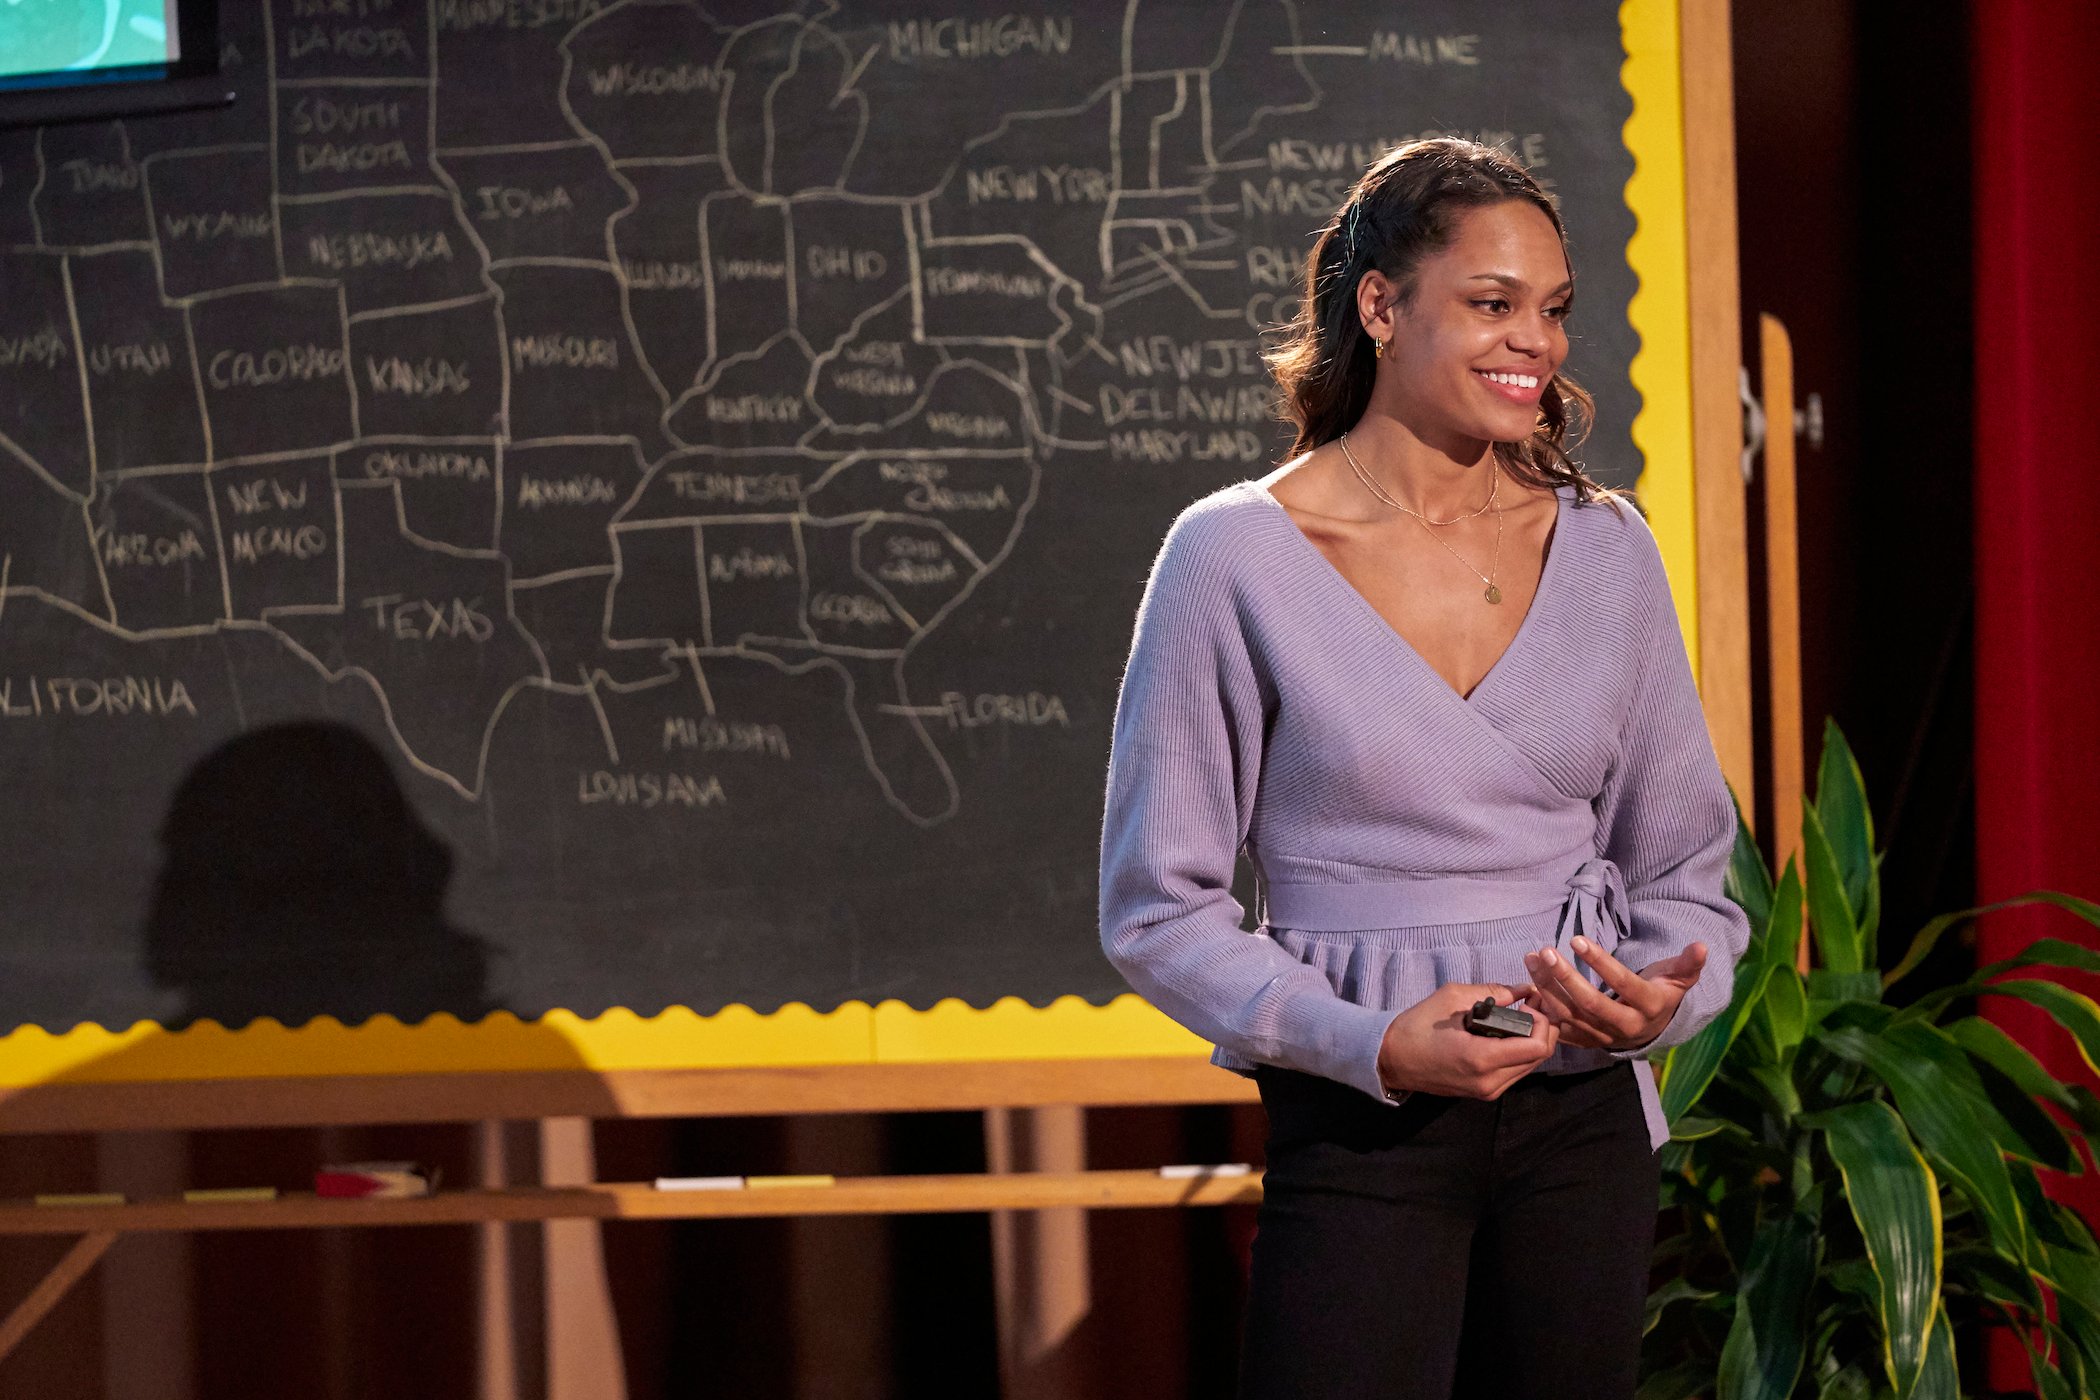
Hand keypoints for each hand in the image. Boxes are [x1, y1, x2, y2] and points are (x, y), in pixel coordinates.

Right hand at [1376, 982, 1559, 1100]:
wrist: (1391, 1059)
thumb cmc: (1417, 1026)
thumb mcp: (1452, 998)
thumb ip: (1492, 992)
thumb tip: (1523, 989)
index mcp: (1481, 1058)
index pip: (1536, 1047)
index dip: (1543, 1022)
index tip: (1531, 1003)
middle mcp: (1490, 1081)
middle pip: (1539, 1058)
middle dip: (1544, 1029)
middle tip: (1534, 1005)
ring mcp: (1488, 1091)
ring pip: (1531, 1066)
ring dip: (1534, 1041)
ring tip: (1524, 1016)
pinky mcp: (1484, 1093)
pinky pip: (1515, 1072)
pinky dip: (1521, 1052)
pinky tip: (1512, 1032)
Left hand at [1520, 938, 1707, 1050]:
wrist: (1650, 1030)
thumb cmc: (1661, 994)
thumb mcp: (1677, 979)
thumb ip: (1687, 964)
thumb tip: (1702, 946)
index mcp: (1647, 1008)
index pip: (1622, 984)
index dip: (1599, 962)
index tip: (1576, 939)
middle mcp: (1624, 1027)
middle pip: (1590, 1004)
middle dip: (1565, 978)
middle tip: (1545, 951)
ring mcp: (1601, 1037)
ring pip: (1569, 1015)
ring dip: (1546, 988)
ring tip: (1531, 959)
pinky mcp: (1584, 1042)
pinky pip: (1559, 1029)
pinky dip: (1541, 1011)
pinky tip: (1526, 988)